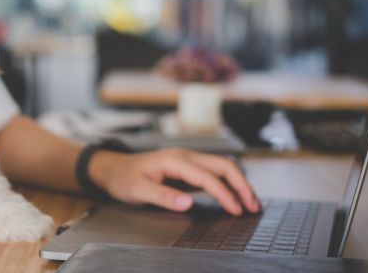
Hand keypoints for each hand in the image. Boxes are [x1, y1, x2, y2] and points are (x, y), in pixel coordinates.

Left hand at [88, 148, 259, 215]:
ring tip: (251, 203)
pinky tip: (235, 195)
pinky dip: (229, 183)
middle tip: (253, 207)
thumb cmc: (124, 178)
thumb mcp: (137, 190)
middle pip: (223, 165)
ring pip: (222, 167)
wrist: (114, 168)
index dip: (225, 194)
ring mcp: (188, 160)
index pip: (208, 177)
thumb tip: (188, 203)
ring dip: (239, 183)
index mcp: (175, 160)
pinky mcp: (188, 167)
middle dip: (242, 185)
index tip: (236, 211)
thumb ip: (163, 196)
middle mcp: (185, 156)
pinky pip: (214, 172)